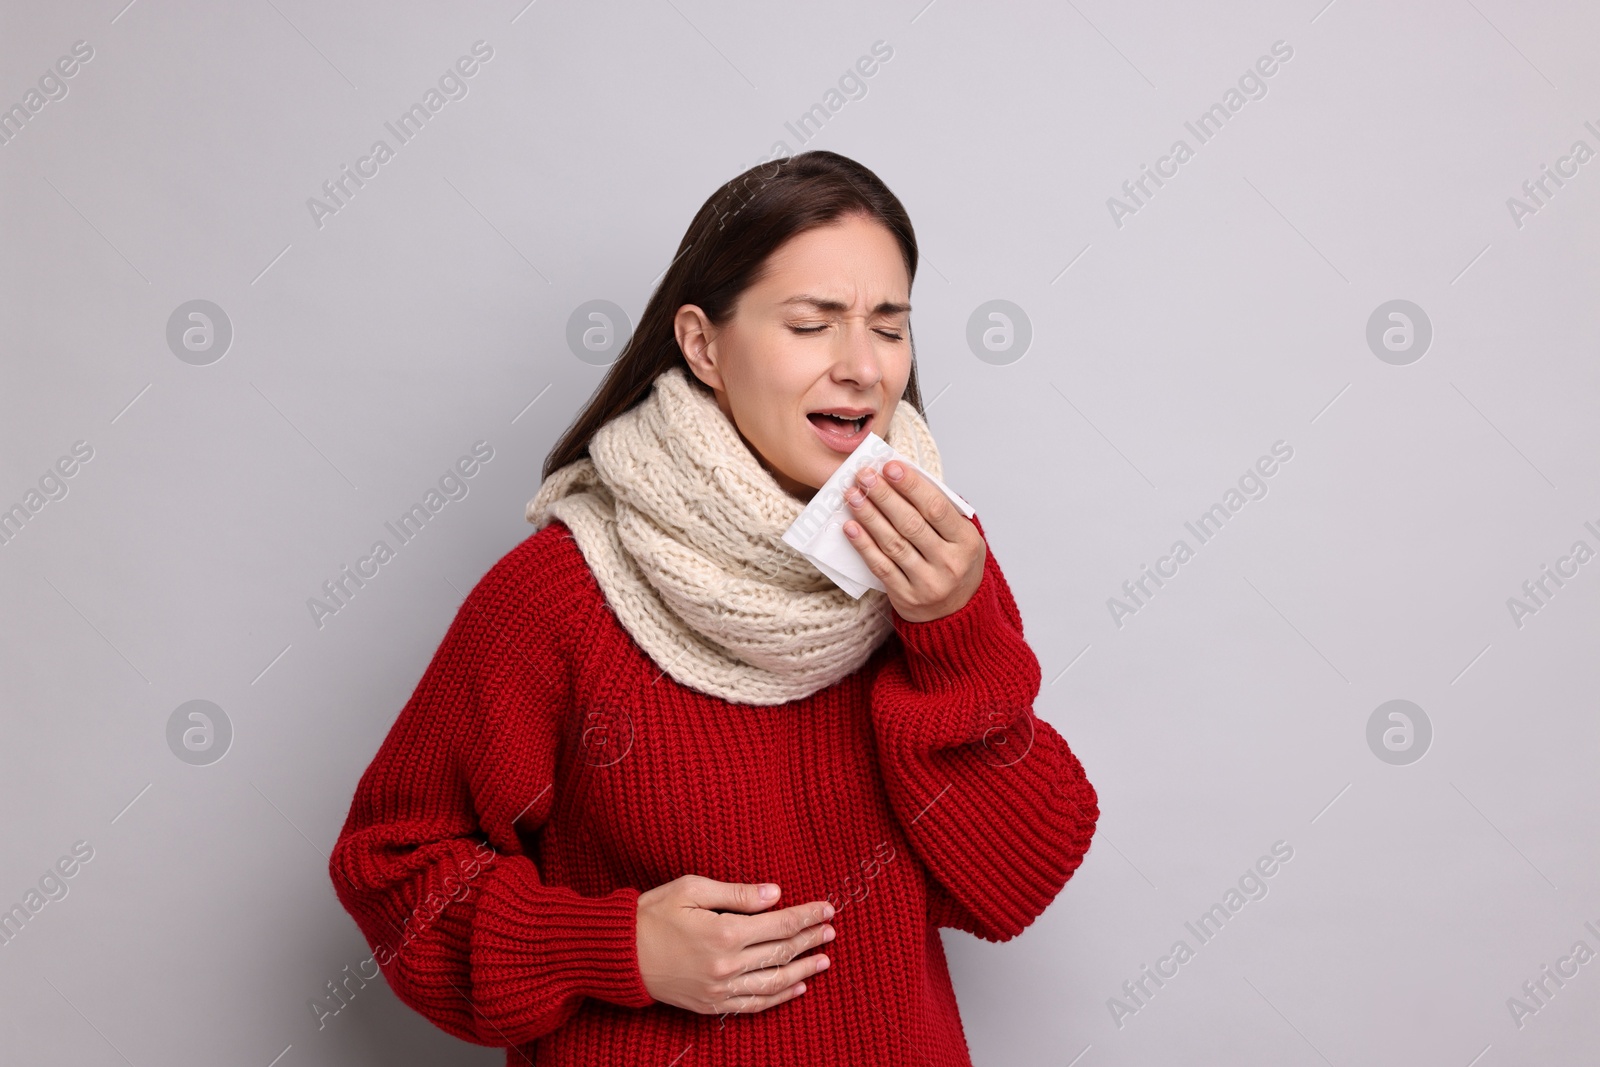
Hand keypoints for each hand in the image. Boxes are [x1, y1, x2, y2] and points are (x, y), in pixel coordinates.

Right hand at [635, 875, 835, 1014]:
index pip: (779, 923)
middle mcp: (727, 965)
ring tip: (824, 960)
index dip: (806, 915)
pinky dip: (778, 997)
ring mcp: (719, 989)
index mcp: (724, 932)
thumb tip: (775, 894)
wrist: (618, 954)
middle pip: (781, 952)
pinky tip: (796, 988)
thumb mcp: (692, 889)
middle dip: (810, 939)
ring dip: (803, 970)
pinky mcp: (711, 1004)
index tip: (827, 908)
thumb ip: (737, 893)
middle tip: (832, 930)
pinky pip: (754, 1004)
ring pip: (773, 982)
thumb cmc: (652, 913)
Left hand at [842, 460, 984, 622]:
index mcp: (967, 543)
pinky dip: (864, 545)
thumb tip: (903, 480)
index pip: (936, 508)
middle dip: (884, 496)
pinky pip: (881, 567)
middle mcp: (949, 563)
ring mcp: (927, 583)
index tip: (890, 466)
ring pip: (893, 544)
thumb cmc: (955, 565)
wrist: (957, 615)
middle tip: (865, 476)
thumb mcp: (962, 538)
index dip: (911, 486)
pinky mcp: (906, 597)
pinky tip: (851, 527)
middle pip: (911, 524)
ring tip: (853, 495)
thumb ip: (940, 512)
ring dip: (869, 516)